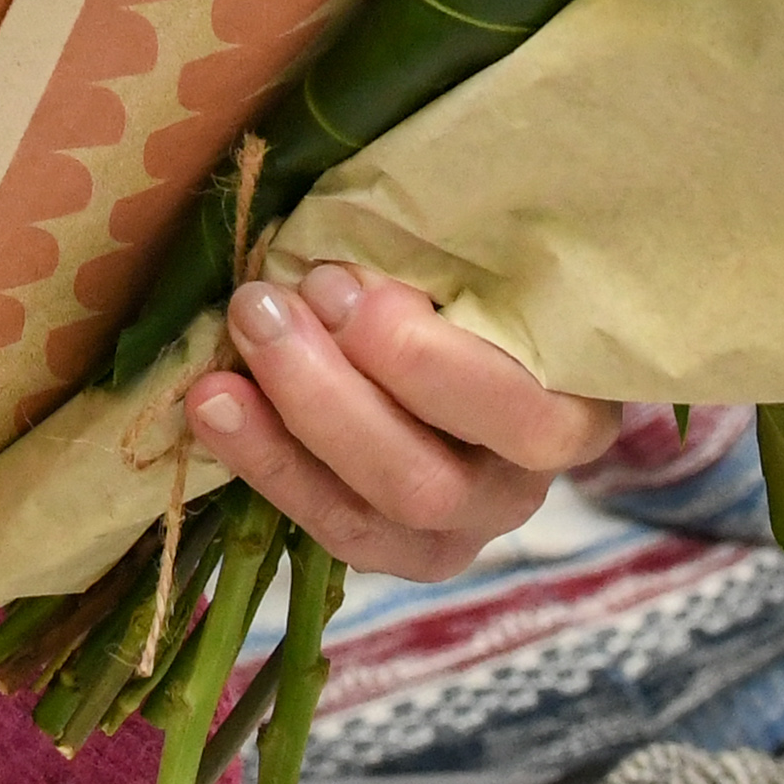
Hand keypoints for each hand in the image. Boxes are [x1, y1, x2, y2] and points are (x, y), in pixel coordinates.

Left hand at [178, 266, 617, 583]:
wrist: (461, 335)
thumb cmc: (478, 280)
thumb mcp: (482, 256)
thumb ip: (441, 250)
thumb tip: (345, 233)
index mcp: (573, 408)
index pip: (521, 414)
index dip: (421, 360)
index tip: (337, 281)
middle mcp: (522, 488)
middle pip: (428, 482)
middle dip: (329, 395)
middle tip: (263, 304)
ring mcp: (458, 532)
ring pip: (370, 516)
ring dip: (286, 430)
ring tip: (226, 353)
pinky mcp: (394, 551)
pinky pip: (327, 528)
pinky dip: (263, 463)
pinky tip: (209, 405)